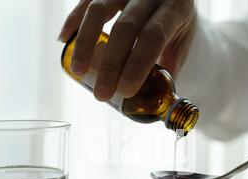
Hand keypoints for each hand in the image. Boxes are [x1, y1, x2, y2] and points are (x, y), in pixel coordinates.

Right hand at [58, 0, 196, 100]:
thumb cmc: (174, 20)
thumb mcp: (182, 40)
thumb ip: (170, 65)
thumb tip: (155, 100)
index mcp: (174, 9)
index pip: (154, 35)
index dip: (138, 63)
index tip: (125, 90)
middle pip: (126, 26)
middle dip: (111, 63)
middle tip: (102, 93)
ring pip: (99, 10)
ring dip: (86, 43)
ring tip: (78, 71)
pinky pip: (85, 0)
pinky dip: (73, 20)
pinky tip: (65, 40)